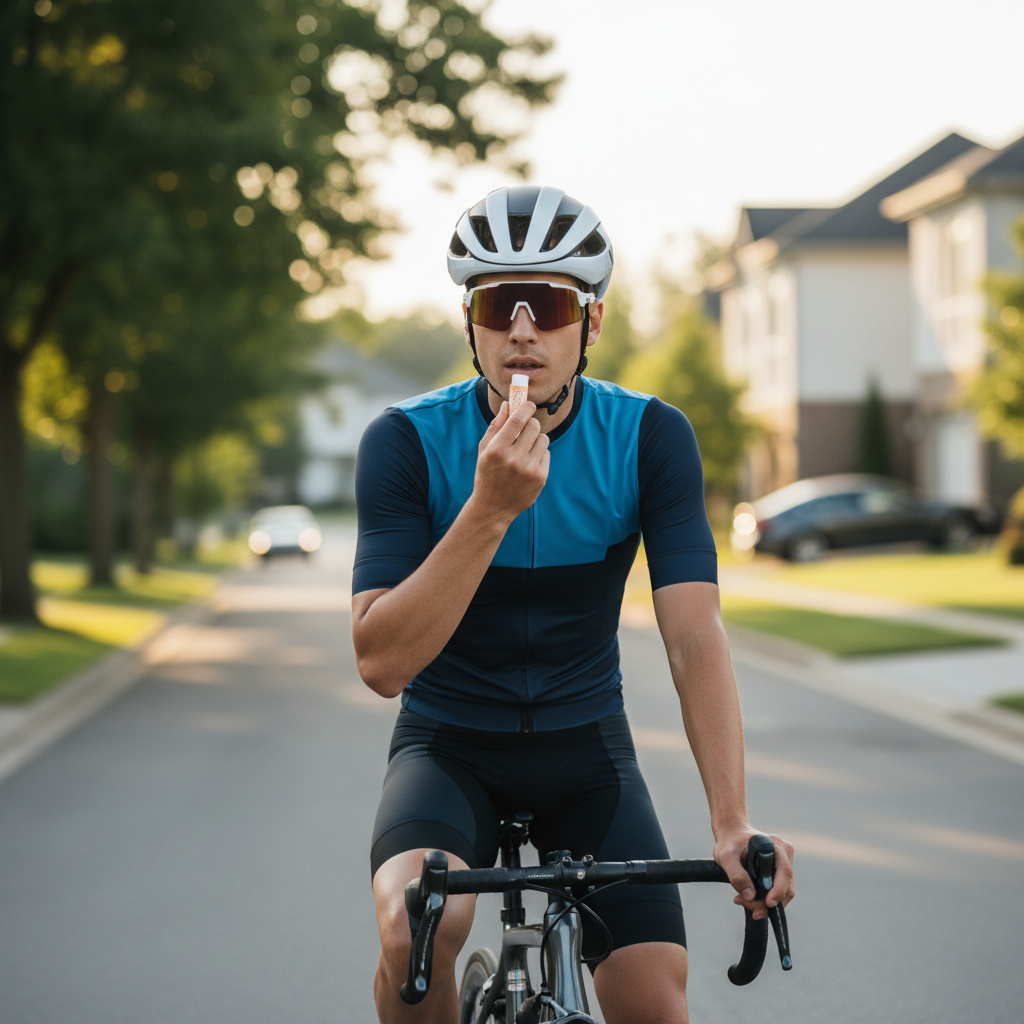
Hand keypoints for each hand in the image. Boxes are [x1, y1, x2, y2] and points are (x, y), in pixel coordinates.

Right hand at [471, 400, 549, 523]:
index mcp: (497, 449)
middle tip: (526, 428)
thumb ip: (496, 426)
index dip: (526, 407)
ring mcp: (529, 469)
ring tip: (526, 448)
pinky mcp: (540, 478)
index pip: (518, 419)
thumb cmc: (487, 474)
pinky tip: (528, 464)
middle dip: (531, 423)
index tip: (528, 405)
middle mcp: (514, 459)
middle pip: (534, 426)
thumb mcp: (484, 450)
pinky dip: (539, 454)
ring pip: (543, 439)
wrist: (493, 507)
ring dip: (536, 439)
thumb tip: (508, 404)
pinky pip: (546, 454)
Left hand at [714, 828, 794, 920]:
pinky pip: (778, 891)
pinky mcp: (780, 872)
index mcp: (775, 845)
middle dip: (768, 903)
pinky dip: (765, 900)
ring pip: (783, 892)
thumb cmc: (729, 842)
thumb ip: (736, 875)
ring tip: (741, 901)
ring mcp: (784, 862)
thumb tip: (750, 896)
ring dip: (765, 904)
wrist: (731, 835)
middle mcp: (784, 853)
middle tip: (750, 911)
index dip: (779, 891)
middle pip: (786, 887)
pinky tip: (747, 899)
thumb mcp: (725, 856)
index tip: (768, 904)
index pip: (785, 872)